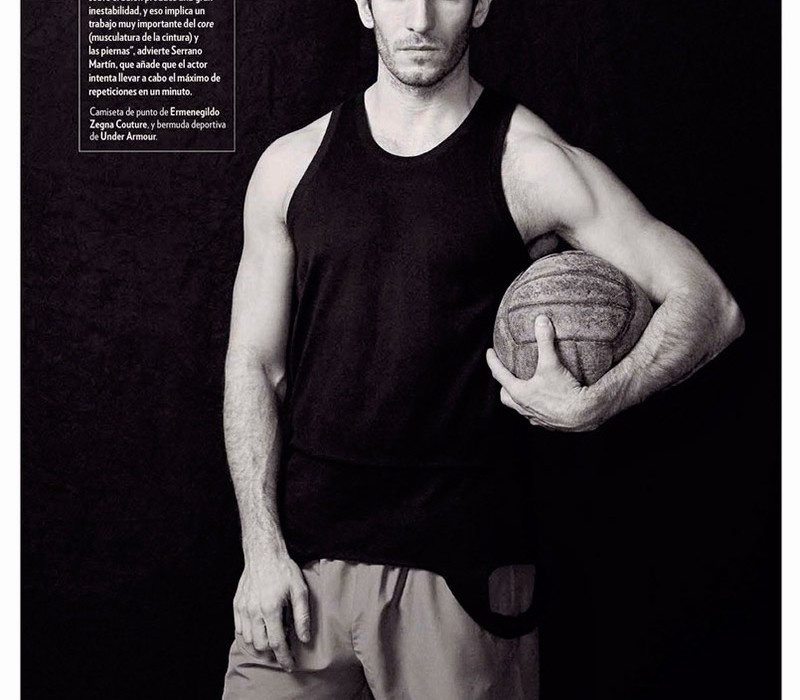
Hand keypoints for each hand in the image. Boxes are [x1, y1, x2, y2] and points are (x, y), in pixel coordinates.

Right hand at [233, 553, 310, 670]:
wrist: (263, 553)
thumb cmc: (283, 570)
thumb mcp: (300, 590)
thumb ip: (302, 616)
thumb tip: (304, 638)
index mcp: (271, 609)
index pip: (277, 644)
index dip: (285, 658)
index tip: (290, 665)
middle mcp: (254, 611)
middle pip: (262, 645)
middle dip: (274, 650)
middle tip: (284, 642)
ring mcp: (243, 609)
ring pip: (250, 639)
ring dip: (261, 641)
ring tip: (273, 631)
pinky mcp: (236, 605)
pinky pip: (240, 629)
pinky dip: (250, 633)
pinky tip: (260, 626)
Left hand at [486, 314, 610, 431]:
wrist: (584, 414)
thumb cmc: (564, 391)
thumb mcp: (552, 363)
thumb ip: (545, 341)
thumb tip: (541, 320)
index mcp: (519, 392)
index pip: (499, 374)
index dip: (492, 361)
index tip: (489, 352)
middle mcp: (523, 407)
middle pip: (505, 397)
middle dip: (504, 385)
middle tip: (506, 375)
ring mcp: (535, 417)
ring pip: (520, 408)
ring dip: (519, 398)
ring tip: (526, 388)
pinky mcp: (548, 424)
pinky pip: (536, 416)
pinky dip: (537, 407)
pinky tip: (546, 401)